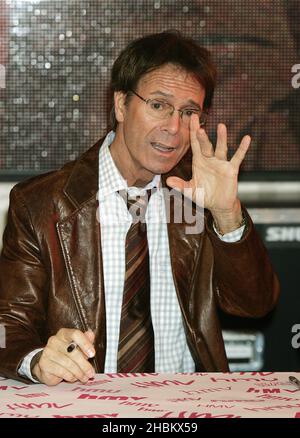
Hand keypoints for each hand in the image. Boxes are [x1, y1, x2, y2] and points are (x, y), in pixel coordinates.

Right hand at [32, 328, 95, 385]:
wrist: (48, 366)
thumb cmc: (66, 354)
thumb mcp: (78, 347)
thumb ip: (86, 341)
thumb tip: (91, 334)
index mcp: (64, 333)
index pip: (75, 334)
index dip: (85, 344)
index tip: (92, 354)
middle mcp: (54, 340)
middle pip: (72, 352)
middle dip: (84, 365)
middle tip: (91, 373)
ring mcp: (48, 352)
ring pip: (68, 363)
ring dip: (78, 373)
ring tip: (84, 378)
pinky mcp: (44, 364)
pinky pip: (61, 371)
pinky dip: (70, 376)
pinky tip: (74, 378)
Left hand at [166, 114, 250, 232]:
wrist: (218, 205)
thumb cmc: (204, 196)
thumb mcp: (190, 191)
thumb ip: (180, 186)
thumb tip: (168, 181)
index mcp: (199, 162)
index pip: (195, 144)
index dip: (193, 132)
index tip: (191, 118)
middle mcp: (210, 159)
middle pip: (206, 145)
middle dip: (202, 136)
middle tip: (199, 126)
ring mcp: (221, 163)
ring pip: (221, 149)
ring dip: (221, 138)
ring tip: (221, 126)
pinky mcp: (231, 169)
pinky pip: (237, 157)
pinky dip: (242, 148)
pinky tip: (246, 138)